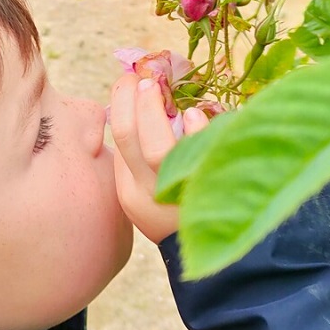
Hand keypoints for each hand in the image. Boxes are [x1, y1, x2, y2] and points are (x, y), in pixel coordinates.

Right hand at [109, 74, 209, 243]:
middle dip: (131, 100)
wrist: (211, 252)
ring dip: (153, 112)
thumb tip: (139, 108)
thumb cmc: (177, 212)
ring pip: (158, 151)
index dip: (121, 104)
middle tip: (140, 77)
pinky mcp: (208, 191)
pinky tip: (195, 114)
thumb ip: (139, 158)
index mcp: (130, 190)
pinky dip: (195, 131)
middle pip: (129, 139)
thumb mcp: (147, 191)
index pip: (118, 141)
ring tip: (156, 87)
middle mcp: (150, 192)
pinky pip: (198, 157)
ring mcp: (178, 193)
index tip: (127, 81)